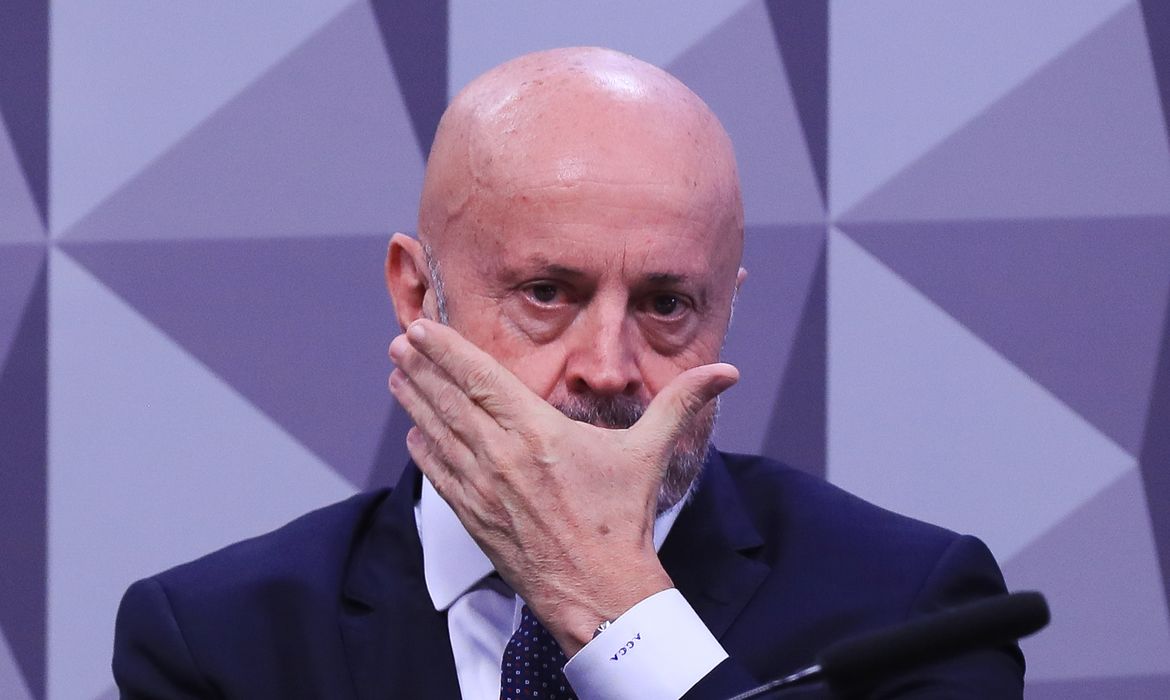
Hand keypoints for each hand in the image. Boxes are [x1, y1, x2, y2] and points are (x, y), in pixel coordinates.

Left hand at [388, 319, 737, 654]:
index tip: (423, 328)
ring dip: (415, 402)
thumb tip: (728, 372)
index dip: (448, 350)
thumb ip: (682, 403)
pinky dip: (423, 450)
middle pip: (450, 401)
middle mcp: (502, 456)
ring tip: (397, 376)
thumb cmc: (622, 521)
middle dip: (421, 367)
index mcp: (539, 433)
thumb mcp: (649, 453)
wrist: (599, 591)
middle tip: (399, 342)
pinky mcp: (475, 518)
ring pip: (437, 434)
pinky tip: (414, 433)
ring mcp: (483, 489)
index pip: (481, 379)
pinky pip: (439, 476)